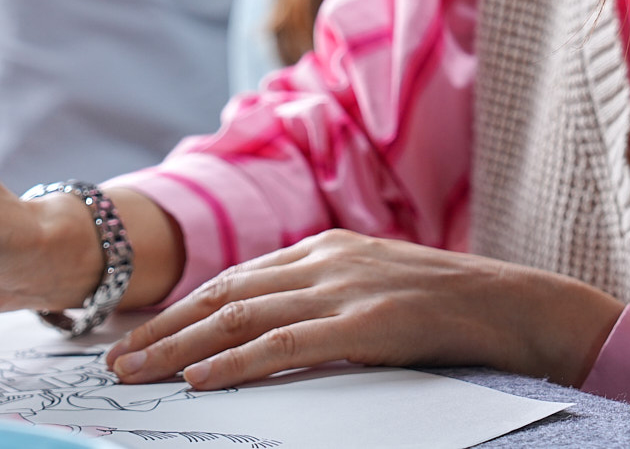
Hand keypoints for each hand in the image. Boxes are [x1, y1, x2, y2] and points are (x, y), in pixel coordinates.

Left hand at [103, 230, 623, 390]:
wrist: (517, 305)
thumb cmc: (453, 309)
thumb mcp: (380, 288)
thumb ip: (329, 298)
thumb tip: (270, 332)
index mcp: (328, 248)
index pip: (236, 279)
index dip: (181, 309)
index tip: (139, 337)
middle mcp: (326, 259)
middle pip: (224, 296)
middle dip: (162, 329)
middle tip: (113, 362)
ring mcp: (344, 288)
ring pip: (240, 318)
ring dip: (178, 349)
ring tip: (134, 375)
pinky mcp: (365, 324)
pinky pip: (283, 345)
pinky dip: (235, 363)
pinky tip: (199, 382)